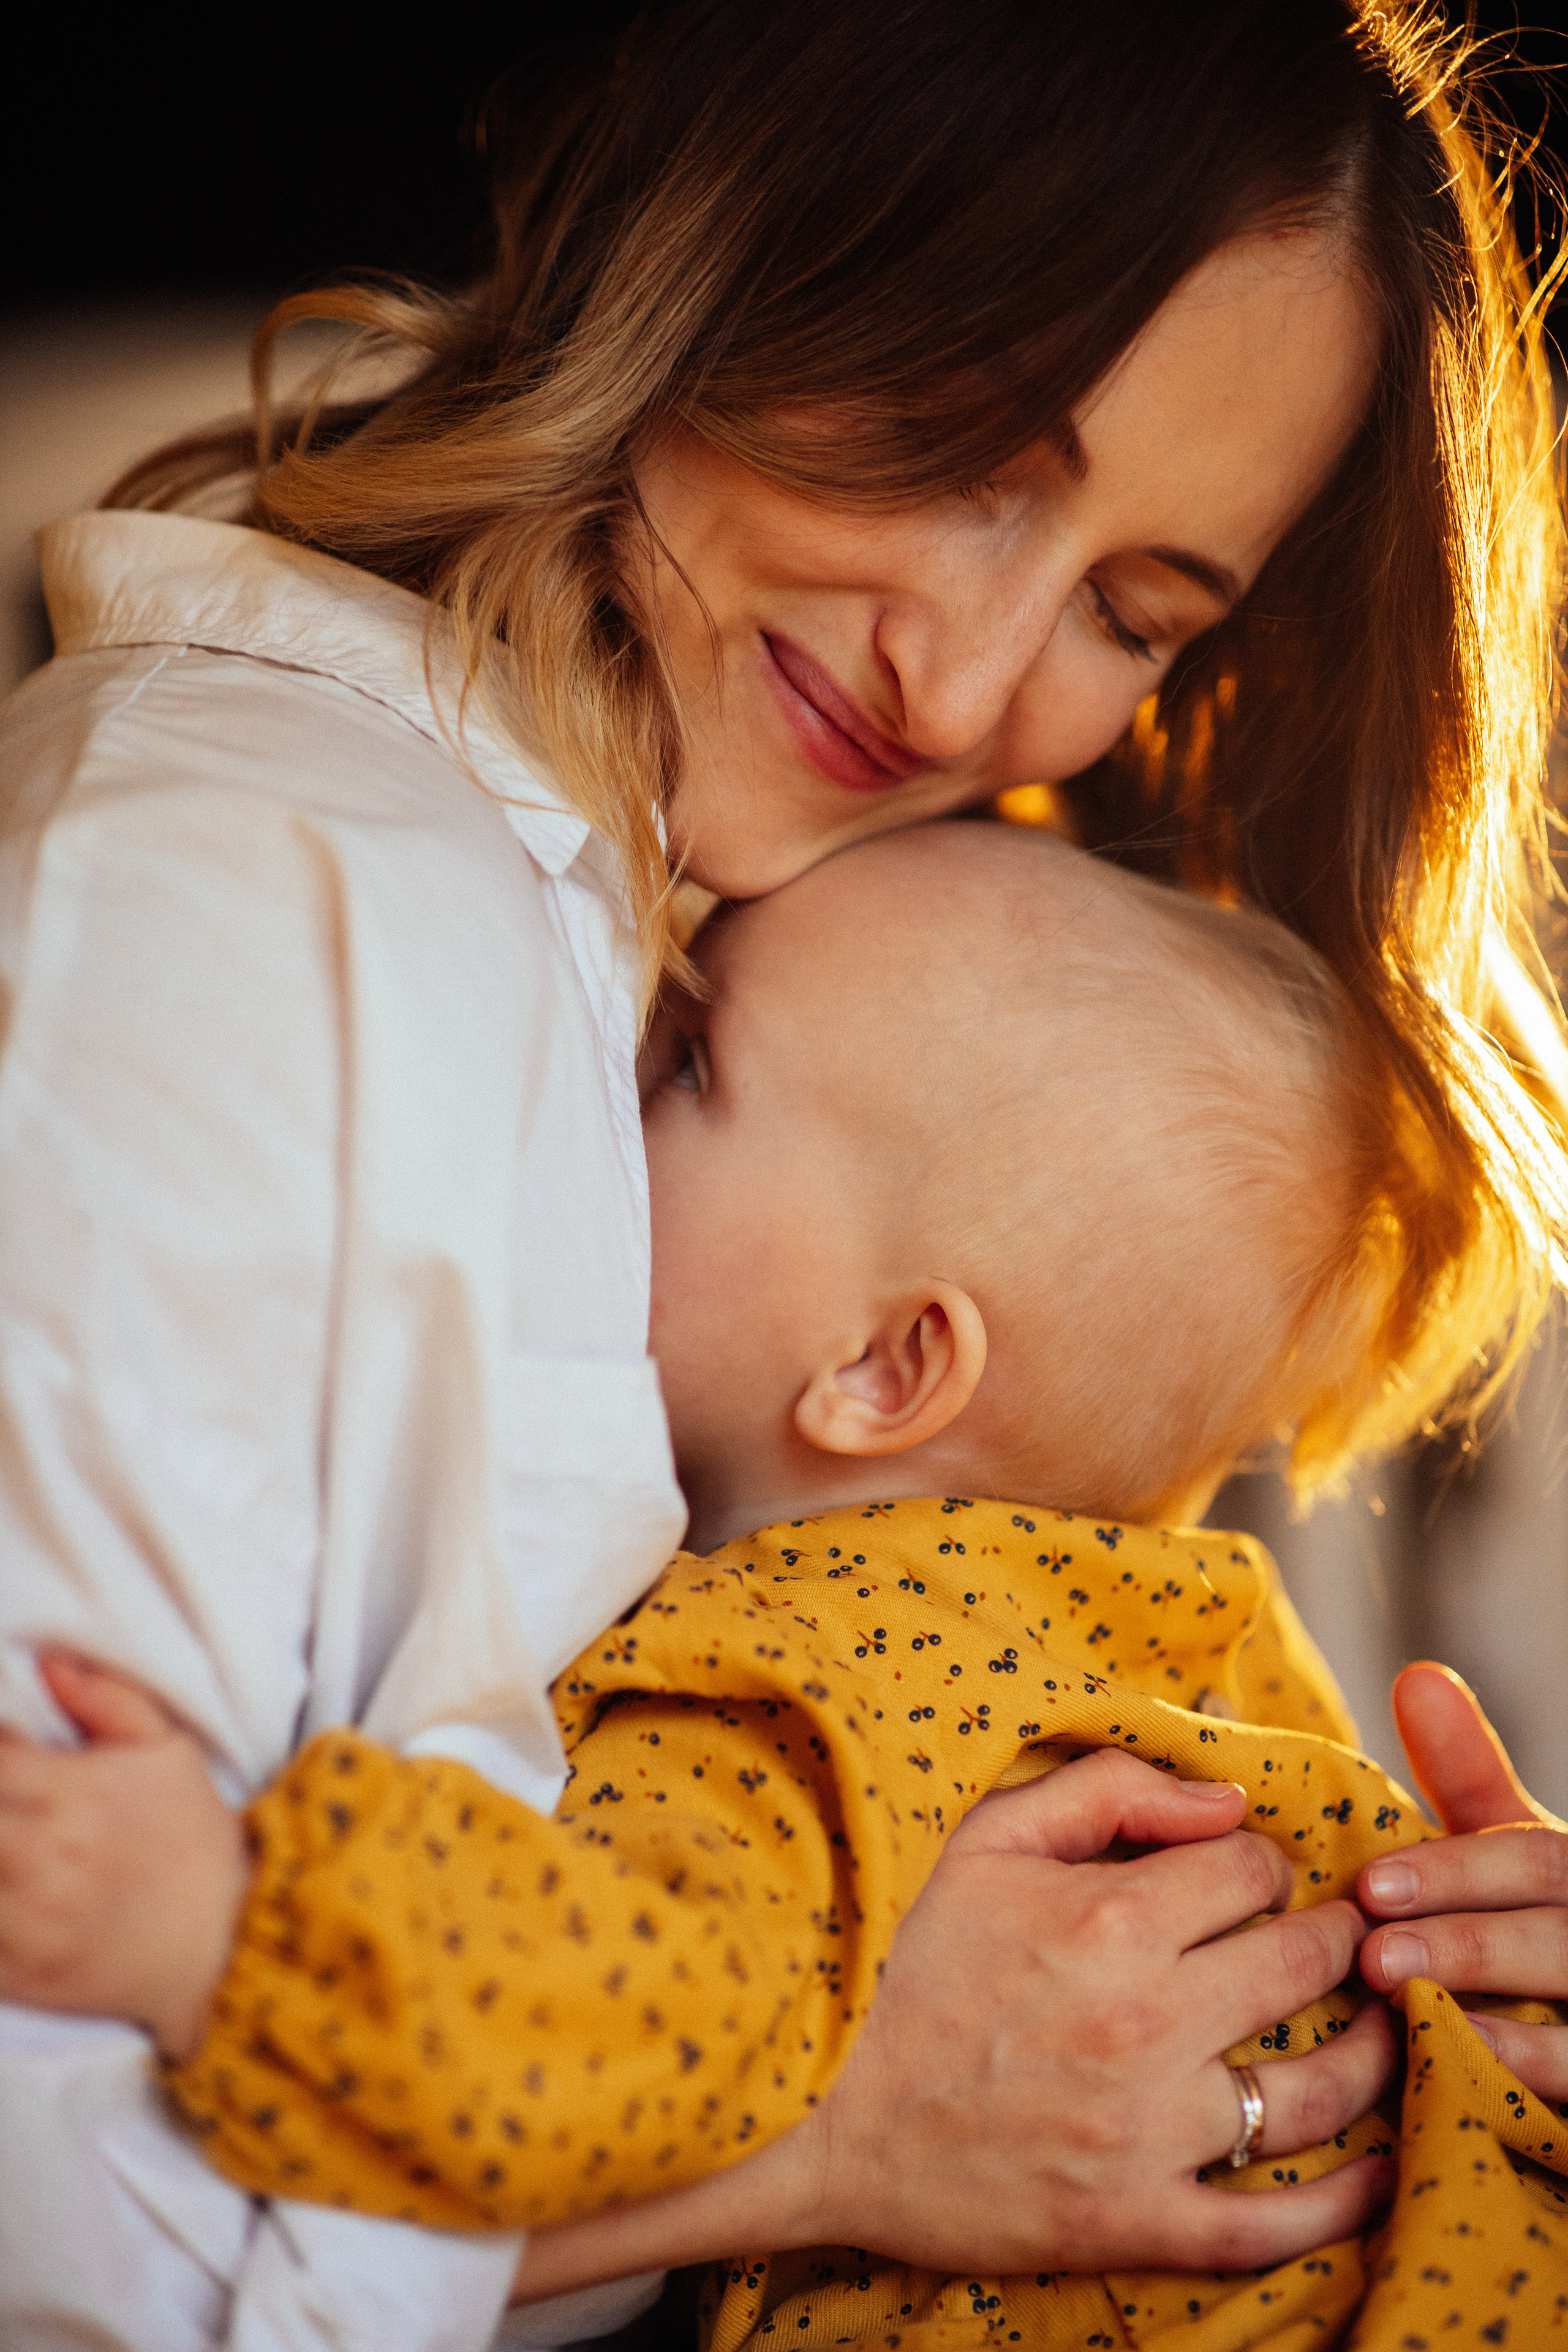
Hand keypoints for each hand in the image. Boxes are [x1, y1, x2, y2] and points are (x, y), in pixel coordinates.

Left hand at [0, 1654, 249, 2058]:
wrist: (226, 1935)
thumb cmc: (192, 1836)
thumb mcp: (168, 1748)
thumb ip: (106, 1699)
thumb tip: (48, 1667)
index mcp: (71, 1794)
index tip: (11, 1755)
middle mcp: (41, 1856)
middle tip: (14, 1806)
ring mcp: (26, 1922)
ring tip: (15, 1845)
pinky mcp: (21, 1974)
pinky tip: (12, 1891)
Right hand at [510, 1748, 1394, 2299]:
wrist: (814, 2109)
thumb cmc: (896, 1958)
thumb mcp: (982, 1840)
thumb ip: (1107, 1792)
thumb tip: (1226, 1799)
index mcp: (1111, 1921)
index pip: (1251, 1867)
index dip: (1260, 1859)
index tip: (1249, 1874)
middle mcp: (1147, 2024)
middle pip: (1305, 1963)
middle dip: (1334, 1937)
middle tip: (1336, 1936)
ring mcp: (1146, 2132)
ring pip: (1315, 2090)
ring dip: (1369, 2053)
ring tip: (1379, 2030)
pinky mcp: (1133, 2220)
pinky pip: (1270, 2224)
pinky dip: (1341, 2204)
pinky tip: (1377, 2174)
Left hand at [1359, 1660, 1567, 2097]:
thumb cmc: (1539, 1932)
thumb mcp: (1512, 1854)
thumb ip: (1470, 1780)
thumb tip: (1418, 1677)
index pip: (1535, 1859)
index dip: (1455, 1871)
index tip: (1370, 1886)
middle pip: (1559, 1937)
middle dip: (1465, 1943)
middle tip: (1370, 1955)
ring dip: (1492, 2019)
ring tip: (1404, 2012)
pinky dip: (1528, 2077)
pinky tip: (1464, 2070)